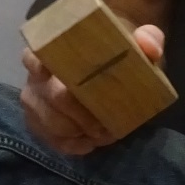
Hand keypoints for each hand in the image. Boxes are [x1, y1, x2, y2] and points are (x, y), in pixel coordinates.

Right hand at [19, 24, 164, 155]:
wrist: (104, 63)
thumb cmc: (115, 52)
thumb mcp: (134, 43)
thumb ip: (146, 39)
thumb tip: (150, 46)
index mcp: (53, 48)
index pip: (35, 56)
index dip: (42, 69)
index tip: (67, 81)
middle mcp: (36, 74)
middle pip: (55, 97)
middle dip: (84, 115)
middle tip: (107, 123)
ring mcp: (34, 100)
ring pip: (52, 123)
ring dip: (81, 132)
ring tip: (104, 133)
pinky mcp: (37, 122)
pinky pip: (52, 140)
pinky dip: (74, 145)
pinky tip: (90, 143)